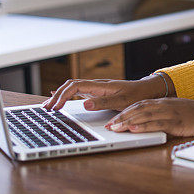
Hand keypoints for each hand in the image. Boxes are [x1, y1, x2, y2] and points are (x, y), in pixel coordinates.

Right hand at [42, 74, 172, 111]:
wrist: (147, 90)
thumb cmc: (137, 95)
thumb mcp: (122, 101)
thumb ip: (104, 103)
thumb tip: (85, 104)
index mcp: (100, 86)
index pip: (75, 86)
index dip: (62, 96)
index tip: (55, 107)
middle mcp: (97, 85)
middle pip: (71, 86)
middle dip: (57, 96)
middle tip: (46, 109)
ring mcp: (97, 88)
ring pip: (73, 88)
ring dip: (60, 95)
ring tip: (48, 106)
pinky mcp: (98, 93)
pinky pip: (79, 91)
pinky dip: (67, 95)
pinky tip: (60, 99)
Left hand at [106, 97, 193, 136]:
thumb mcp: (175, 109)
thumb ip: (161, 113)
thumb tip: (146, 120)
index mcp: (163, 102)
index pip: (139, 104)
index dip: (124, 112)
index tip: (113, 120)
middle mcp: (164, 105)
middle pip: (138, 108)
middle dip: (121, 117)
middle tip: (108, 126)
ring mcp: (170, 112)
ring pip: (145, 115)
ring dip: (128, 122)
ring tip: (115, 128)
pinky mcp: (177, 121)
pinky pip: (158, 123)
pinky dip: (145, 126)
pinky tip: (135, 129)